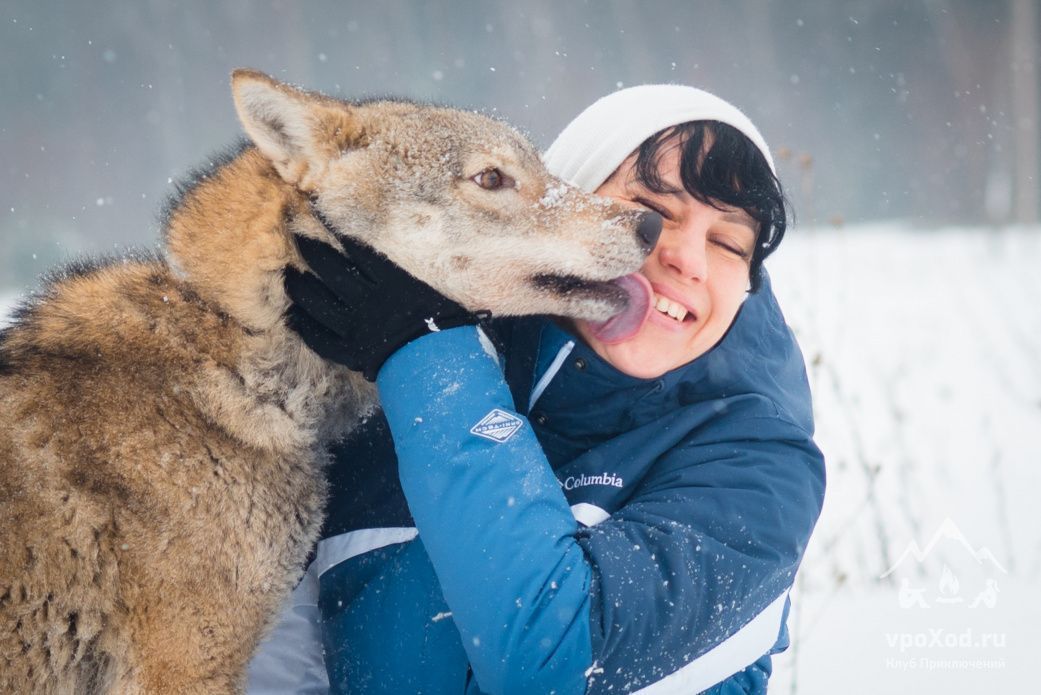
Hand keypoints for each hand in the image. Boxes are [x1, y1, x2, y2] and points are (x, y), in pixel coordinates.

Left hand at [284, 233, 488, 380]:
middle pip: (333, 270)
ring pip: (319, 303)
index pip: (358, 248)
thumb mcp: (437, 291)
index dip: (337, 230)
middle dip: (313, 250)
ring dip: (301, 287)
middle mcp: (368, 300)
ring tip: (288, 275)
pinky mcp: (350, 352)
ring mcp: (356, 328)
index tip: (320, 212)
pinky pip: (321, 339)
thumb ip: (416, 273)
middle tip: (297, 235)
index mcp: (392, 282)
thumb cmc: (451, 327)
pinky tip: (292, 317)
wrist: (441, 366)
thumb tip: (416, 249)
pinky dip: (305, 327)